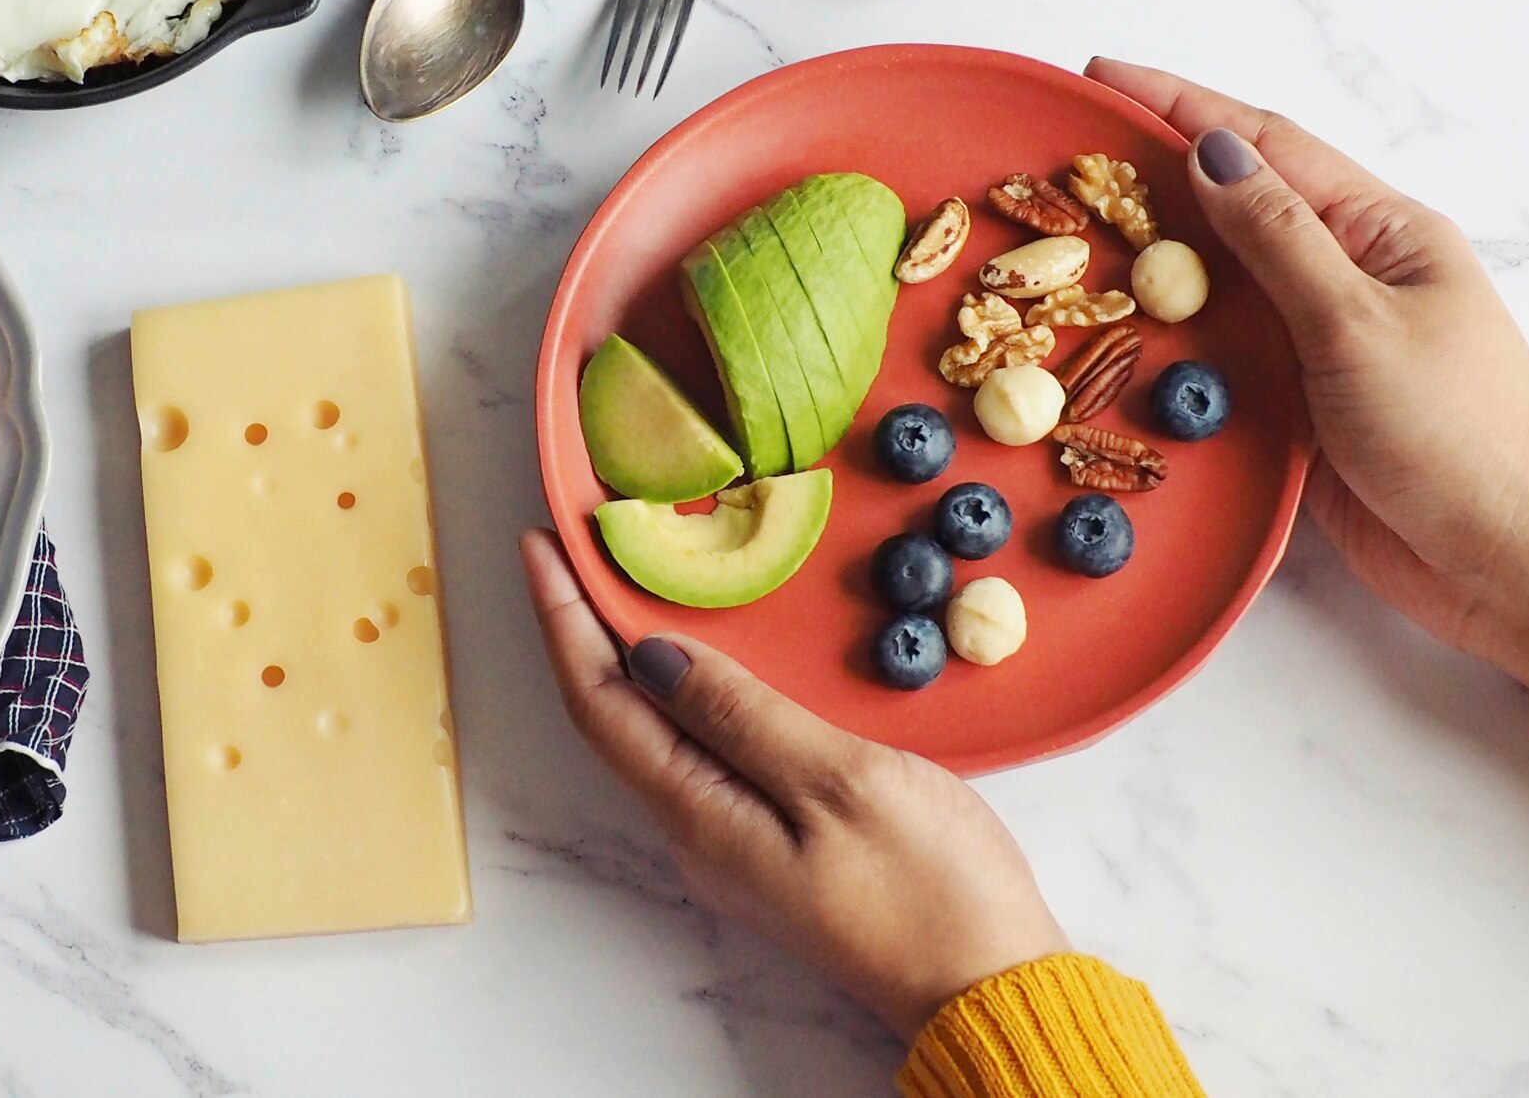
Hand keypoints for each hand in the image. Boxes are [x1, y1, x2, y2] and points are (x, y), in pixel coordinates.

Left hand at [521, 529, 1065, 1035]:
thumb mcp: (838, 782)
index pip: (599, 702)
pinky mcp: (775, 840)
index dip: (563, 618)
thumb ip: (742, 716)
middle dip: (585, 627)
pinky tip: (712, 655)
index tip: (541, 544)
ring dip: (632, 654)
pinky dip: (690, 687)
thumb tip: (653, 657)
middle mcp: (699, 831)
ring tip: (626, 579)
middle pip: (615, 715)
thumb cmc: (929, 890)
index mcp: (699, 815)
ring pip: (659, 730)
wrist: (987, 985)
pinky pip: (705, 748)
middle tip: (578, 543)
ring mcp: (734, 839)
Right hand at [1087, 59, 1528, 690]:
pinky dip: (1165, 336)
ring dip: (1148, 256)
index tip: (1103, 76)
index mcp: (1382, 231)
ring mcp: (1321, 339)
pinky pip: (1218, 352)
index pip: (1268, 144)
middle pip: (1234, 204)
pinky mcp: (1297, 404)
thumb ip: (1278, 239)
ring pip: (1217, 279)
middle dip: (1151, 172)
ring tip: (1063, 233)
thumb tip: (1212, 152)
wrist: (1504, 559)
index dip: (1181, 105)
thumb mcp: (1358, 323)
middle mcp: (1347, 274)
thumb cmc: (1456, 435)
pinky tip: (1110, 330)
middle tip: (1063, 155)